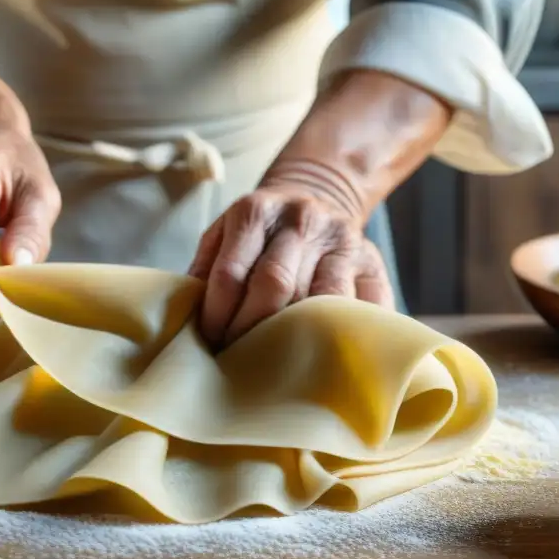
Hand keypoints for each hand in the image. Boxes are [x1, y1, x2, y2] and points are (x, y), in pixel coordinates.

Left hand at [189, 166, 393, 348]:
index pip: (230, 273)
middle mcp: (301, 220)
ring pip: (322, 297)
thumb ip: (206, 269)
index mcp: (255, 211)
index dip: (217, 316)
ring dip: (299, 336)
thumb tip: (185, 319)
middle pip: (275, 284)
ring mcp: (342, 241)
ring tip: (280, 364)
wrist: (321, 195)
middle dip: (252, 329)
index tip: (211, 343)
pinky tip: (329, 356)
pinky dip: (348, 334)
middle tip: (240, 359)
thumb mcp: (226, 232)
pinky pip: (366, 306)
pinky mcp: (373, 263)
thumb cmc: (262, 231)